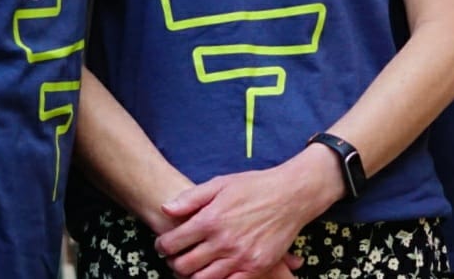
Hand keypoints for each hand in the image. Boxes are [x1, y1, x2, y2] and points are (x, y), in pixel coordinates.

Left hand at [152, 145, 345, 278]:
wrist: (292, 195)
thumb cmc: (255, 186)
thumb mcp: (221, 183)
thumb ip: (191, 198)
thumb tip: (165, 209)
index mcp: (211, 219)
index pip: (172, 243)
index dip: (162, 246)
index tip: (165, 244)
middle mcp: (223, 241)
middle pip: (183, 266)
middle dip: (174, 262)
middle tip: (177, 257)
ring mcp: (239, 257)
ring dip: (192, 275)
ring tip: (194, 265)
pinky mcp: (255, 267)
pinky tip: (215, 271)